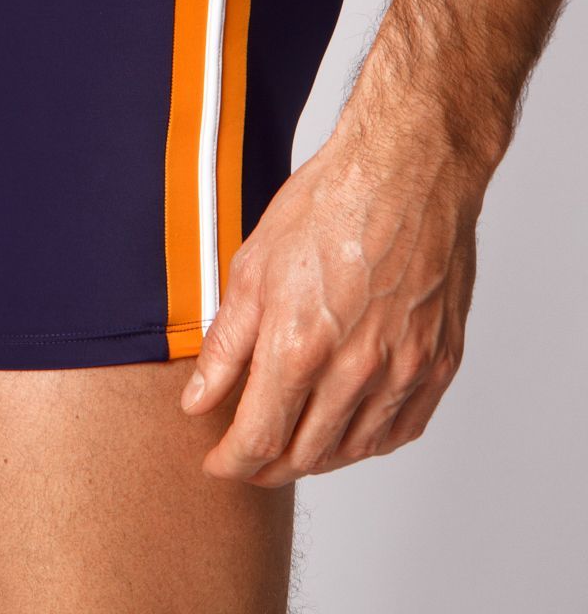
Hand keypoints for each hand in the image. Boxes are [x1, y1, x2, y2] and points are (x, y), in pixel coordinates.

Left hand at [181, 111, 481, 484]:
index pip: (258, 439)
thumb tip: (198, 401)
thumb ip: (225, 345)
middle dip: (268, 466)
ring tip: (292, 444)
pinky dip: (370, 440)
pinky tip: (349, 428)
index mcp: (300, 344)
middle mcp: (356, 369)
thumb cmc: (330, 204)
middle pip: (306, 455)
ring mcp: (404, 370)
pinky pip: (403, 428)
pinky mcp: (439, 362)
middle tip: (248, 458)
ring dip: (317, 458)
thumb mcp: (252, 266)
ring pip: (355, 449)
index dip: (231, 462)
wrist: (407, 171)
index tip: (217, 462)